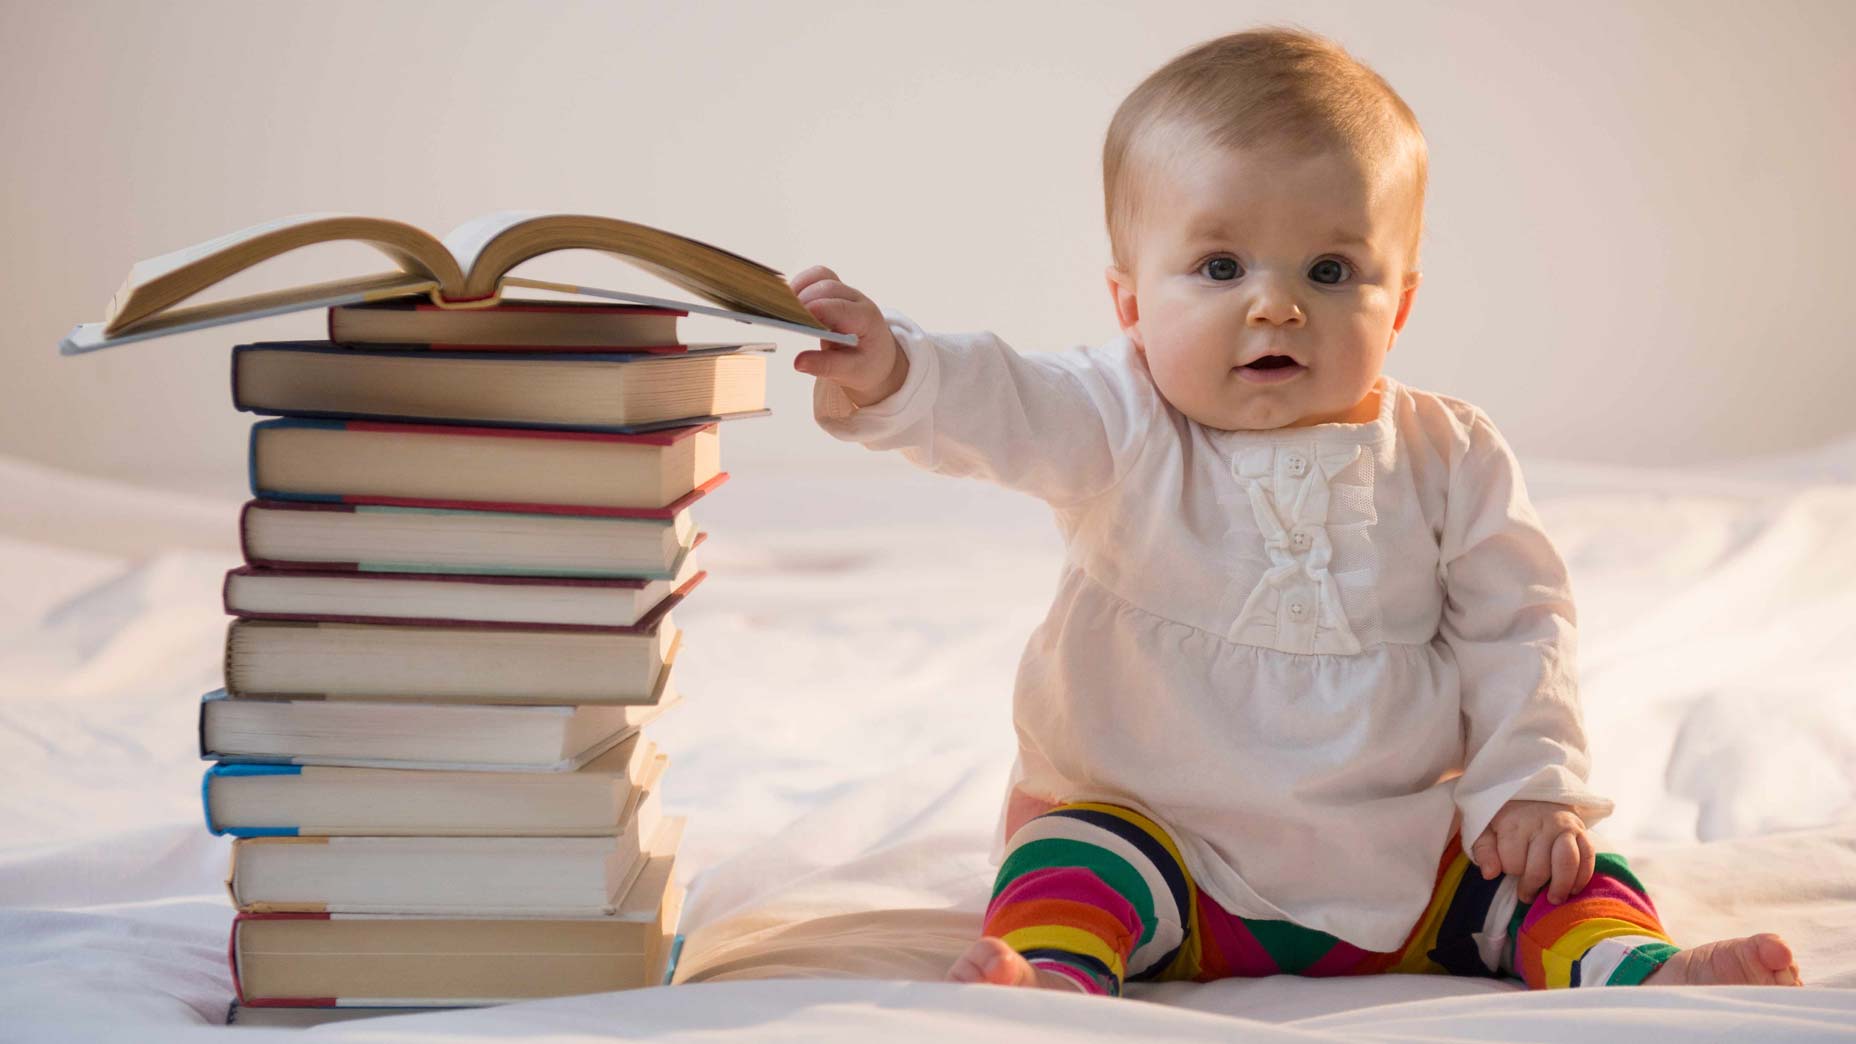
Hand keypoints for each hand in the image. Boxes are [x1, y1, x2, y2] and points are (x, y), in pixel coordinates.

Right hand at [789, 266, 908, 406]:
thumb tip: (798, 362)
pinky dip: (801, 284)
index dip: (812, 310)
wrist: (878, 356)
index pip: (837, 307)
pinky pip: (816, 277)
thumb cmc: (867, 363)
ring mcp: (846, 292)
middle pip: (826, 288)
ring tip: (783, 309)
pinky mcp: (835, 291)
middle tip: (783, 319)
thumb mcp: (851, 372)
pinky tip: (789, 302)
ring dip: (799, 288)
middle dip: (803, 300)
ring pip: (821, 276)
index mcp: (866, 318)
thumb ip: (826, 366)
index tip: (791, 320)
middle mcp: (857, 300)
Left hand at [1469, 800, 1594, 904]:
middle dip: (1531, 886)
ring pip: (1567, 863)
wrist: (1534, 795)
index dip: (1510, 872)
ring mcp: (1564, 827)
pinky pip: (1588, 856)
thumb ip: (1484, 851)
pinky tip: (1573, 889)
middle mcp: (1541, 824)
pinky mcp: (1581, 831)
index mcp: (1514, 824)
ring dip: (1560, 886)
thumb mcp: (1485, 830)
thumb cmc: (1506, 819)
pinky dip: (1582, 876)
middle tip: (1526, 894)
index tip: (1508, 871)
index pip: (1512, 862)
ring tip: (1553, 899)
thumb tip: (1489, 874)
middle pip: (1540, 868)